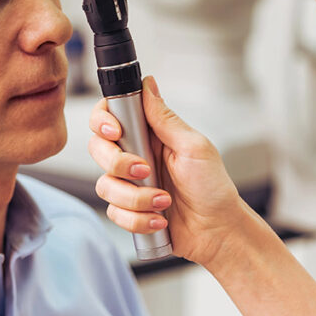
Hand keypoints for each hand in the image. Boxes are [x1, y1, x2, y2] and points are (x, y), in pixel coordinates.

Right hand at [88, 76, 246, 267]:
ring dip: (135, 198)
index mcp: (149, 134)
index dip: (103, 121)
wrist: (218, 231)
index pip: (110, 115)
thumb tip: (148, 84)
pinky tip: (159, 219)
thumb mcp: (194, 147)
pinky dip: (137, 219)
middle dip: (118, 164)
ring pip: (104, 185)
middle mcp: (135, 155)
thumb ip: (165, 118)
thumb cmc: (213, 187)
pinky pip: (114, 212)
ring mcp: (129, 184)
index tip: (115, 132)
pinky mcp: (128, 210)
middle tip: (146, 171)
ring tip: (163, 202)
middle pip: (97, 149)